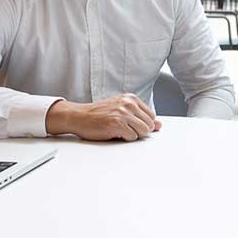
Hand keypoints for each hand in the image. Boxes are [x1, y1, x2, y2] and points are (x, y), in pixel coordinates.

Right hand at [45, 94, 162, 140]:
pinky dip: (124, 138)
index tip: (131, 125)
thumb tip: (160, 125)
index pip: (151, 116)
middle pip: (149, 125)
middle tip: (123, 128)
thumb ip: (141, 116)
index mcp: (131, 98)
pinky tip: (113, 132)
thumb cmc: (98, 115)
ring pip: (143, 132)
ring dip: (132, 135)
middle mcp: (129, 103)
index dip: (142, 124)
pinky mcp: (117, 124)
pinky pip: (132, 137)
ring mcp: (123, 113)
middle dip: (138, 131)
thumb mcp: (121, 110)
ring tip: (119, 130)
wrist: (78, 116)